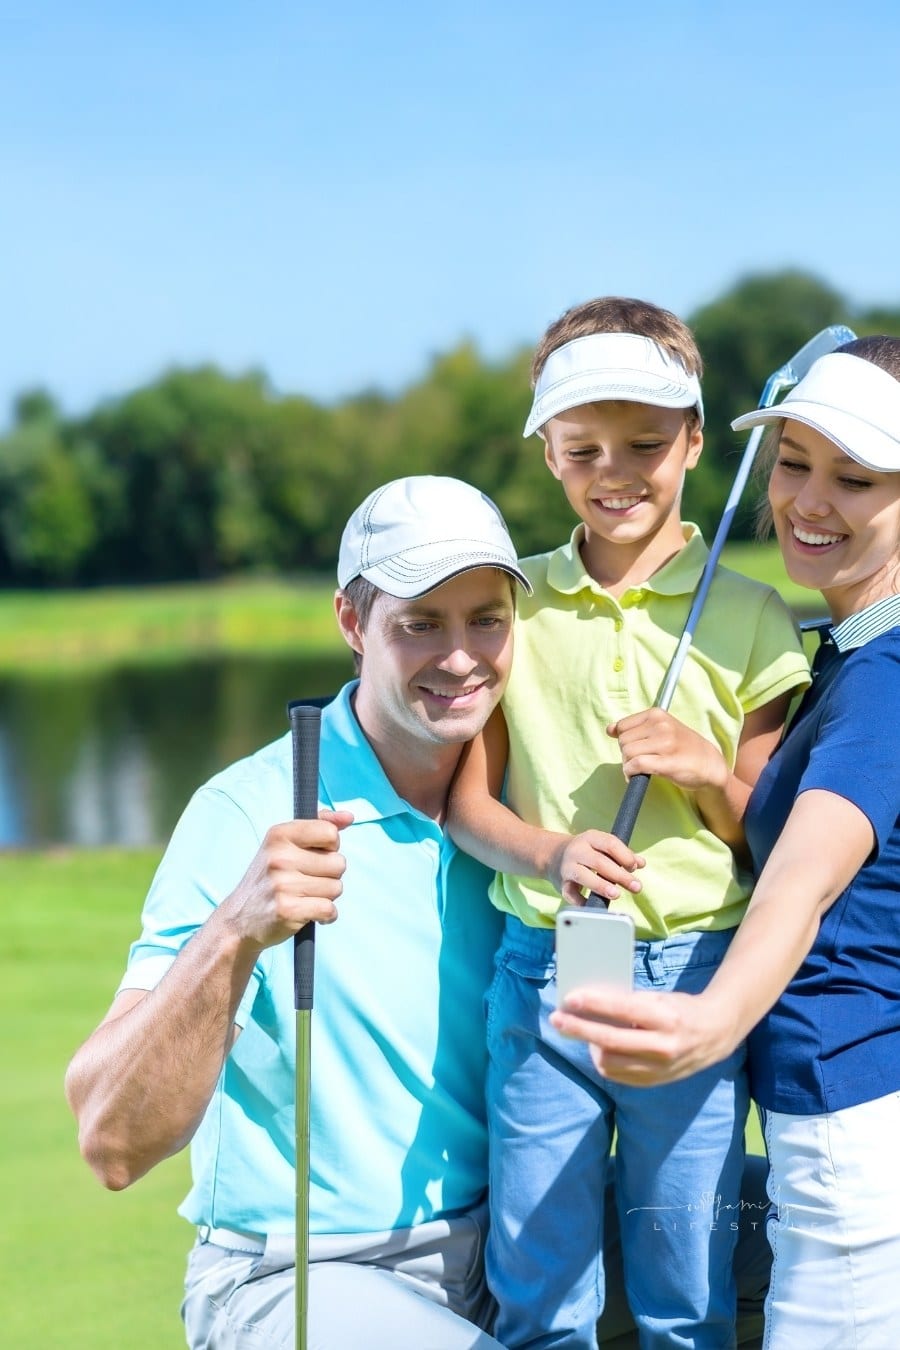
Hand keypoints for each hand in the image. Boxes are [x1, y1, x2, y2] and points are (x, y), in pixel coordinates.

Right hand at [221, 810, 352, 949]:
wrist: (239, 919)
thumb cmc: (270, 879)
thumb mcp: (284, 844)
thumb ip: (319, 825)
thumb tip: (349, 817)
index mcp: (279, 835)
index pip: (330, 833)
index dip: (331, 847)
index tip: (317, 855)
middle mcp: (279, 857)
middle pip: (339, 863)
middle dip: (330, 875)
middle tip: (307, 881)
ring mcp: (282, 884)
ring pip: (336, 888)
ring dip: (326, 896)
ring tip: (304, 897)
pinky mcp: (287, 910)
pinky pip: (330, 909)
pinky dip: (326, 915)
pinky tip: (310, 913)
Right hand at [548, 830, 644, 904]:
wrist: (552, 855)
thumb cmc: (585, 852)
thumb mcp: (601, 847)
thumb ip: (622, 854)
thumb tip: (641, 863)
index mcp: (590, 838)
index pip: (610, 843)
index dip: (625, 856)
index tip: (634, 867)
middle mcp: (577, 851)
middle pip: (599, 862)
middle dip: (620, 876)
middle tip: (636, 886)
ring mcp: (567, 867)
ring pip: (583, 876)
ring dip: (601, 886)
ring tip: (616, 894)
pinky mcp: (561, 884)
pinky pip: (571, 894)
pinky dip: (582, 902)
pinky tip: (595, 905)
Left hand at [550, 985, 737, 1085]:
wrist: (716, 1035)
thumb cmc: (681, 1009)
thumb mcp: (660, 998)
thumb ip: (630, 1004)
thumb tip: (591, 1004)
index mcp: (666, 1018)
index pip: (623, 1010)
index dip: (594, 1004)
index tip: (570, 999)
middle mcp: (663, 1046)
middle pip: (610, 1040)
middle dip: (579, 1029)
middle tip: (557, 1019)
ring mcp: (660, 1069)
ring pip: (610, 1063)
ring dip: (591, 1047)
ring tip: (584, 1032)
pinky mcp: (656, 1082)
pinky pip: (619, 1076)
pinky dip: (605, 1061)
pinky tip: (600, 1048)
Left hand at [608, 709, 727, 792]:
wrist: (709, 764)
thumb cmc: (682, 747)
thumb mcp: (661, 729)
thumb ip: (635, 727)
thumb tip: (609, 729)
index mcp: (657, 714)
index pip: (622, 727)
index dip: (625, 741)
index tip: (637, 748)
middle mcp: (661, 726)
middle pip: (623, 741)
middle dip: (626, 755)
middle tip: (640, 761)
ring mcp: (665, 744)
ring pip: (627, 754)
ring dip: (628, 766)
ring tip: (641, 769)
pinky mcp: (667, 763)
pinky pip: (636, 766)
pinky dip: (631, 773)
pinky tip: (639, 776)